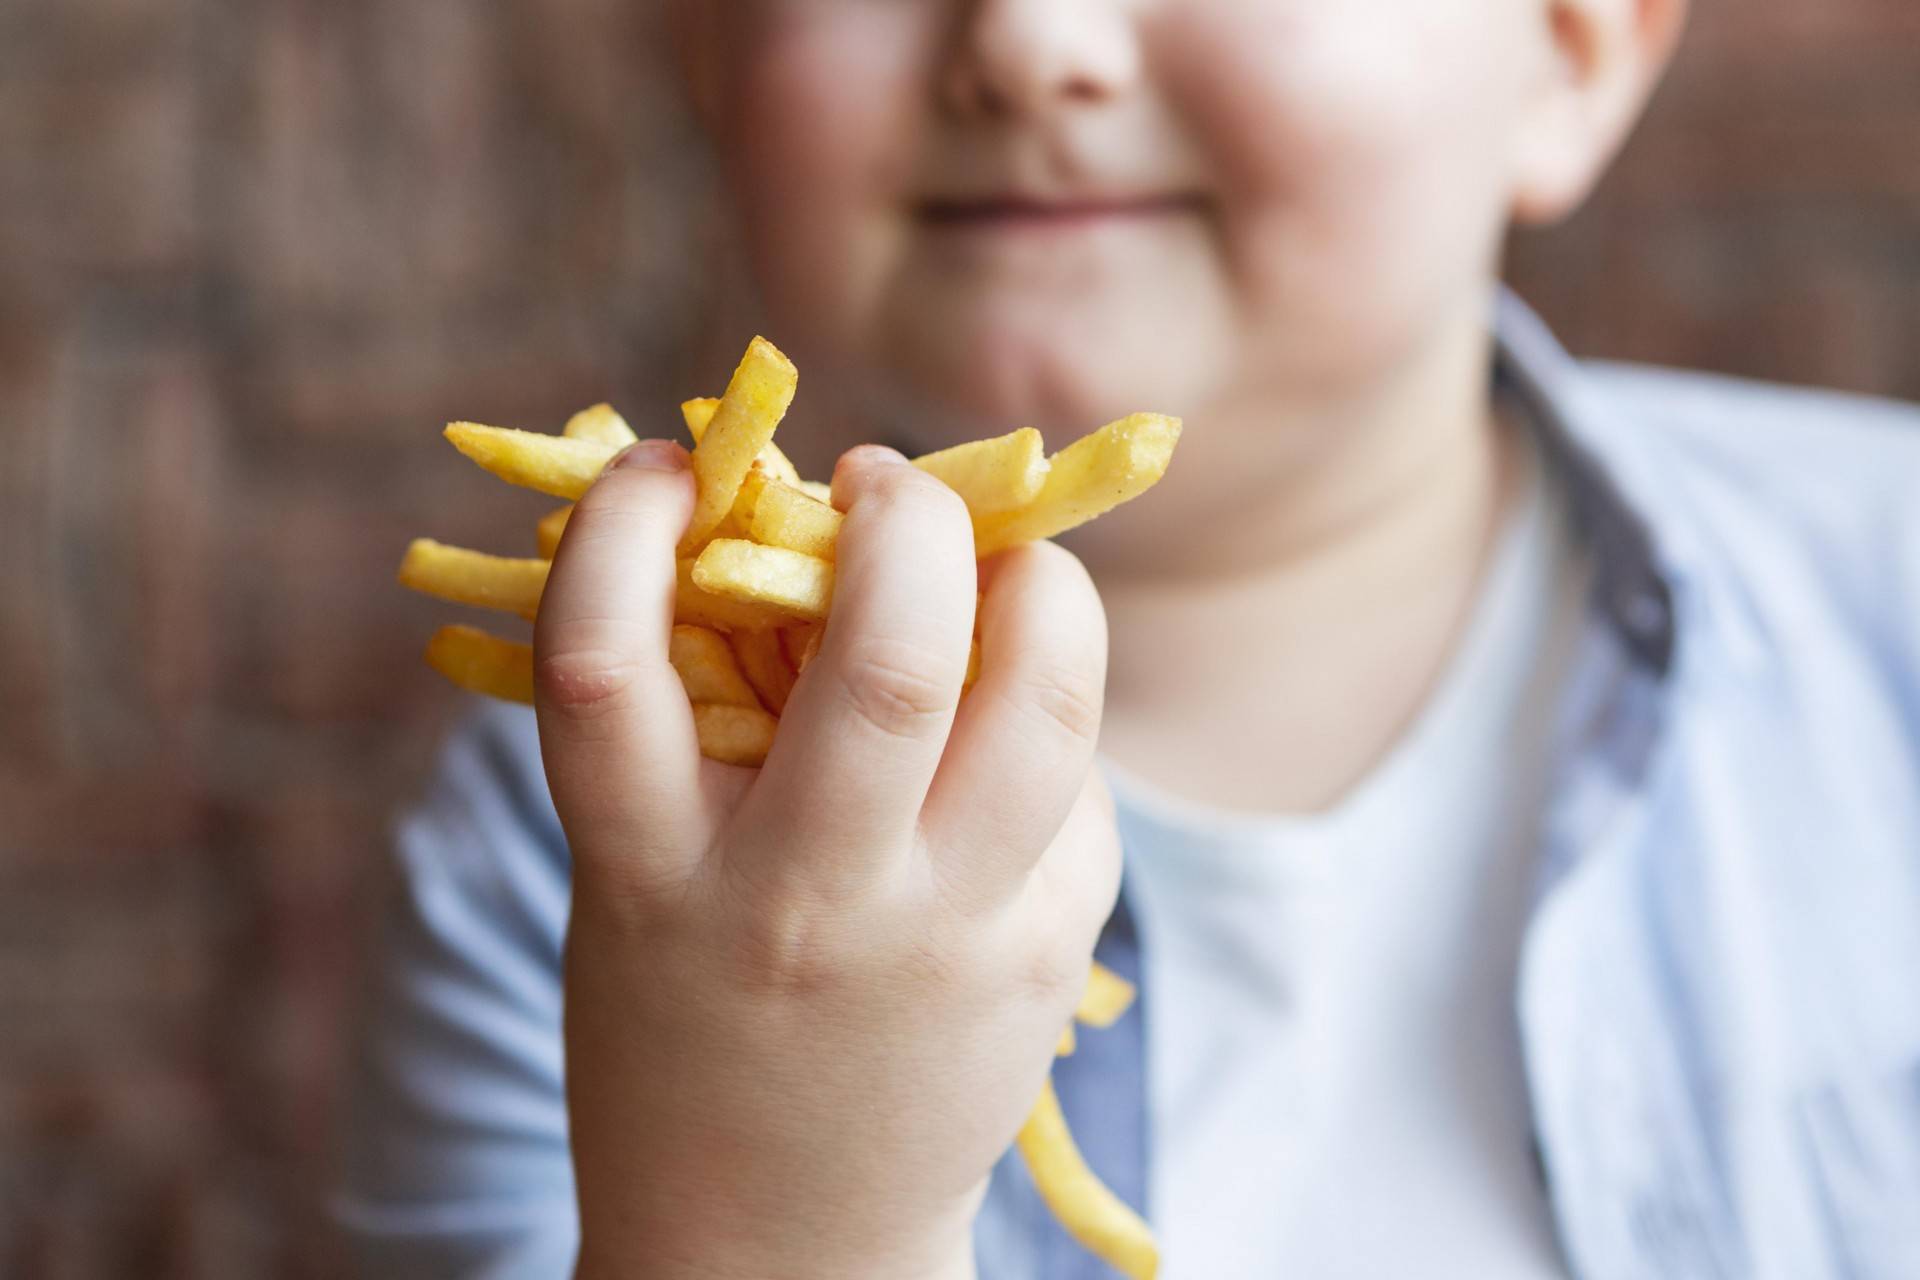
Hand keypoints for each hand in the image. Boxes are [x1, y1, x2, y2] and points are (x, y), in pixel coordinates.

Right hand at [535, 439, 1119, 1279]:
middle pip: (888, 660)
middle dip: (907, 519)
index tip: (661, 465)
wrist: (775, 1243)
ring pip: (1044, 704)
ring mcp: (942, 938)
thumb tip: (788, 529)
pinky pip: (1078, 785)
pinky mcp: (1042, 955)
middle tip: (883, 484)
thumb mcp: (637, 882)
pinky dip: (1050, 715)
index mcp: (647, 875)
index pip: (603, 661)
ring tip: (996, 562)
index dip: (620, 524)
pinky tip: (1007, 726)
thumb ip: (691, 727)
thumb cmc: (687, 1022)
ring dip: (1039, 582)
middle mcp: (801, 905)